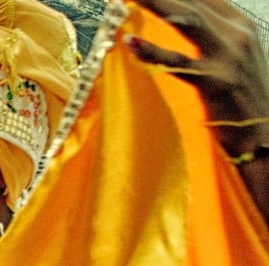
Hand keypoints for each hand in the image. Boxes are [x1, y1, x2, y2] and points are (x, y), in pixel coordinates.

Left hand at [127, 0, 268, 156]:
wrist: (264, 133)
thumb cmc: (242, 97)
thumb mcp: (234, 56)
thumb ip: (212, 36)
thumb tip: (182, 19)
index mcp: (240, 25)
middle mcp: (237, 34)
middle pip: (192, 1)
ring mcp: (227, 56)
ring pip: (186, 20)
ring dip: (155, 4)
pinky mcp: (214, 81)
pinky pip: (178, 63)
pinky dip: (152, 51)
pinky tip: (131, 42)